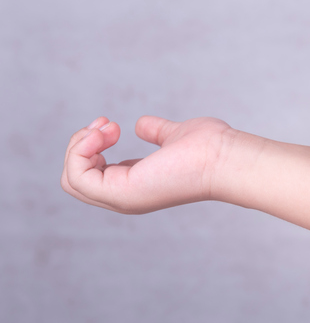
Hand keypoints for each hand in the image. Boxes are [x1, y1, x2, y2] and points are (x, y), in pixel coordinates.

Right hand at [61, 115, 238, 213]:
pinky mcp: (122, 193)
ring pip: (71, 179)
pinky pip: (76, 178)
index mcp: (137, 184)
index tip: (111, 124)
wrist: (225, 157)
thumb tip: (141, 125)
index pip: (93, 174)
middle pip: (75, 179)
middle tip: (105, 124)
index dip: (91, 146)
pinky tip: (101, 134)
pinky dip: (79, 151)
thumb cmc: (210, 148)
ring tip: (105, 127)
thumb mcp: (174, 135)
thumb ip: (157, 132)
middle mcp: (127, 196)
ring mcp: (123, 198)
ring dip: (79, 145)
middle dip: (79, 144)